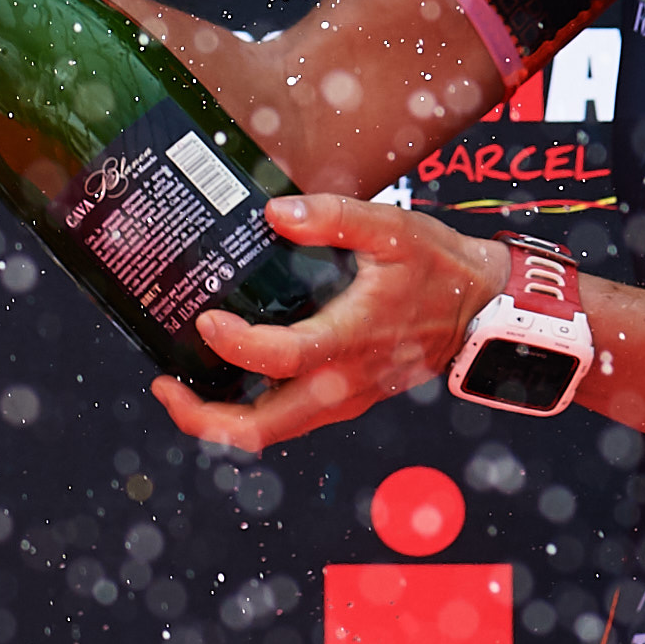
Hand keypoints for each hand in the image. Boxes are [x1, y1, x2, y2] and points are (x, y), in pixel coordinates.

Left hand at [151, 195, 504, 451]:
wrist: (482, 309)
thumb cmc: (436, 266)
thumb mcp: (393, 229)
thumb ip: (336, 216)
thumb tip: (277, 212)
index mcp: (352, 341)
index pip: (284, 358)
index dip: (238, 345)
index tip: (205, 320)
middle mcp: (344, 384)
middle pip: (265, 429)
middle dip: (205, 419)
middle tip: (162, 386)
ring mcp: (344, 399)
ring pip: (274, 431)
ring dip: (222, 421)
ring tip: (178, 387)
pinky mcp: (344, 399)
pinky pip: (288, 418)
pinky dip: (249, 410)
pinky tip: (221, 378)